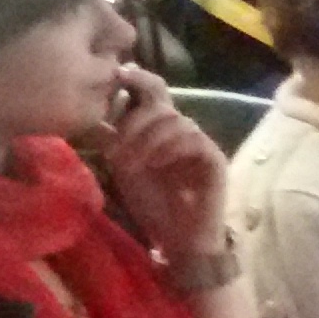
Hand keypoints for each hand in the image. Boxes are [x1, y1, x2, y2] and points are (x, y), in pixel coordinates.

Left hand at [100, 64, 230, 262]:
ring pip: (175, 120)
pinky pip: (193, 139)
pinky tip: (156, 163)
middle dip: (135, 120)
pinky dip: (170, 148)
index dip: (139, 79)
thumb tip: (104, 107)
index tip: (119, 75)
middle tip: (117, 149)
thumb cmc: (153, 207)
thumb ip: (119, 138)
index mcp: (161, 129)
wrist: (178, 242)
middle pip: (162, 101)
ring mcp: (201, 143)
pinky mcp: (214, 159)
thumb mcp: (126, 168)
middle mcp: (183, 130)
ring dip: (148, 140)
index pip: (154, 92)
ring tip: (133, 164)